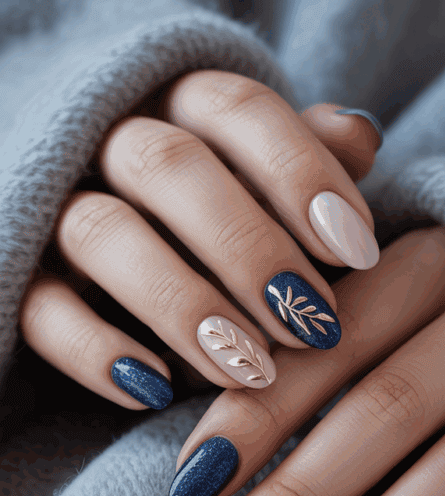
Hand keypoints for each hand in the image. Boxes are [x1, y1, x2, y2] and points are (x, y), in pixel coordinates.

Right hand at [18, 71, 381, 408]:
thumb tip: (358, 134)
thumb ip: (306, 158)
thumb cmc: (213, 205)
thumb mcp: (261, 179)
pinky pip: (41, 308)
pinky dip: (94, 351)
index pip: (237, 109)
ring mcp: (55, 205)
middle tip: (311, 326)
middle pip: (169, 166)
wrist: (99, 232)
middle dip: (249, 249)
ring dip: (183, 305)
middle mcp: (111, 141)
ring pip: (102, 233)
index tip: (356, 251)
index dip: (301, 174)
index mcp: (180, 103)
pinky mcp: (19, 273)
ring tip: (251, 372)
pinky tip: (155, 392)